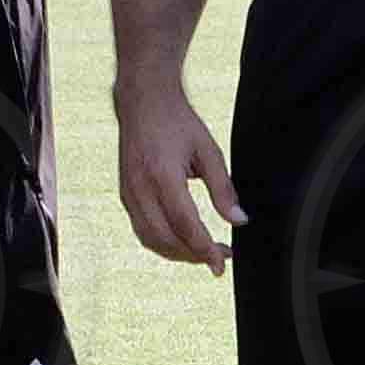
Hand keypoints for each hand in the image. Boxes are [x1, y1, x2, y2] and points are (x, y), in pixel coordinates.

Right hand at [115, 77, 241, 269]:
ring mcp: (128, 193)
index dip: (205, 249)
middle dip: (194, 256)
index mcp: (162, 175)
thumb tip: (239, 221)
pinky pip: (142, 229)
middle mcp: (140, 188)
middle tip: (220, 258)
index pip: (185, 225)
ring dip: (178, 253)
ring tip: (203, 252)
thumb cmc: (177, 122)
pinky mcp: (125, 195)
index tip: (223, 263)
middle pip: (166, 239)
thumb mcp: (209, 151)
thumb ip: (224, 189)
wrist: (143, 102)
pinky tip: (181, 240)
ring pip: (151, 239)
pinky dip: (162, 242)